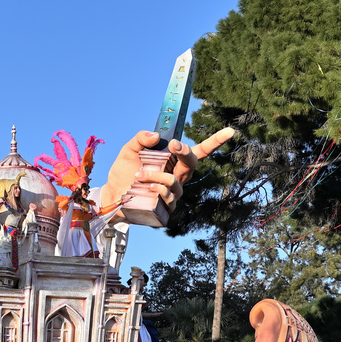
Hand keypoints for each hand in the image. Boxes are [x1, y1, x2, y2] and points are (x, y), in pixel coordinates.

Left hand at [99, 128, 235, 213]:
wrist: (111, 196)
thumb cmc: (124, 172)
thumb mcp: (129, 150)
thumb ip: (140, 139)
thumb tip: (156, 135)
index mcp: (173, 161)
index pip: (199, 151)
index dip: (215, 142)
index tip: (229, 131)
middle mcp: (177, 177)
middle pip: (192, 164)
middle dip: (185, 153)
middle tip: (172, 146)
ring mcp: (173, 194)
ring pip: (175, 182)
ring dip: (157, 176)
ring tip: (139, 175)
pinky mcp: (166, 210)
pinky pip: (169, 199)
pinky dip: (157, 190)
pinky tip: (146, 188)